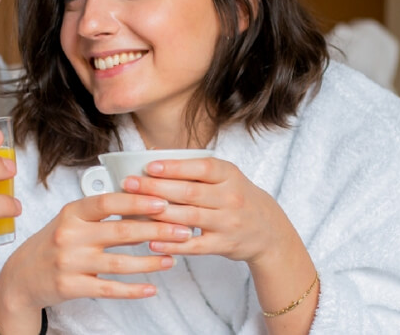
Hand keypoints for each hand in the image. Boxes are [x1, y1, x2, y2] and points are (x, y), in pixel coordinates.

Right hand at [0, 193, 191, 333]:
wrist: (22, 277)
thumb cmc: (53, 244)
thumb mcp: (70, 221)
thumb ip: (99, 213)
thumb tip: (142, 203)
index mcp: (71, 213)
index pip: (107, 201)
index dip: (136, 201)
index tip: (162, 202)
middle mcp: (69, 235)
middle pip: (120, 231)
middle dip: (156, 230)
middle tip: (181, 230)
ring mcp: (70, 262)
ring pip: (119, 263)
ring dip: (151, 261)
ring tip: (172, 258)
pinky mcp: (71, 286)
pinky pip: (109, 289)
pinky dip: (133, 289)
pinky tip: (152, 288)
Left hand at [124, 157, 294, 266]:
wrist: (269, 230)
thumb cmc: (237, 197)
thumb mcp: (226, 176)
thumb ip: (194, 167)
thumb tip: (153, 154)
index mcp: (230, 175)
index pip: (201, 168)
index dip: (174, 168)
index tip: (149, 167)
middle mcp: (231, 197)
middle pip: (189, 193)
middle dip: (156, 189)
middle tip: (130, 184)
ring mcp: (228, 222)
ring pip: (188, 217)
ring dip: (158, 214)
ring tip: (133, 209)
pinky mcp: (224, 245)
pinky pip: (195, 245)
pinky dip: (172, 244)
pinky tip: (152, 241)